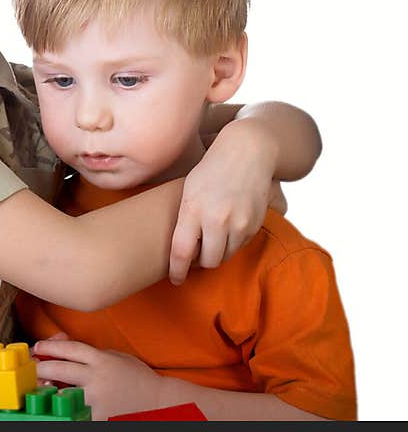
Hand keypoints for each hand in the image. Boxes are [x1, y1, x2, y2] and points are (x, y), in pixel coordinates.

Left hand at [32, 336, 165, 419]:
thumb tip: (60, 341)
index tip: (37, 347)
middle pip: (60, 369)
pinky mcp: (99, 418)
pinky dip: (65, 408)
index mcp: (102, 360)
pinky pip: (76, 411)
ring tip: (40, 388)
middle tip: (32, 368)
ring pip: (63, 393)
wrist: (159, 403)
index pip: (70, 349)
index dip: (50, 346)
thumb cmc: (136, 378)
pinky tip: (58, 406)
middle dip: (41, 367)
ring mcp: (97, 400)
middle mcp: (98, 379)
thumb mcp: (115, 357)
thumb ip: (91, 352)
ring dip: (48, 390)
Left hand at [170, 118, 277, 283]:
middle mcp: (217, 219)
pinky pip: (241, 245)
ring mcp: (240, 223)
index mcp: (193, 210)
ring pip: (226, 256)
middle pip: (208, 261)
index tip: (175, 279)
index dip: (177, 271)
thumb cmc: (210, 171)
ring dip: (217, 252)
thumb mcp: (188, 191)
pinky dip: (232, 242)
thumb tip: (182, 253)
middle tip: (195, 255)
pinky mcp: (256, 224)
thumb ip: (185, 220)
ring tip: (211, 236)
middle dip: (200, 263)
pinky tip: (228, 225)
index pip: (181, 252)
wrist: (247, 152)